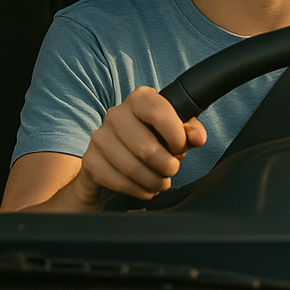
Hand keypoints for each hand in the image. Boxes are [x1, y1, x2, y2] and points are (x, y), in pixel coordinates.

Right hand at [63, 86, 207, 209]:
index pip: (158, 112)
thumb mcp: (173, 132)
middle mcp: (116, 114)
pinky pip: (119, 182)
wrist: (114, 158)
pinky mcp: (91, 160)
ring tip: (159, 181)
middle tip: (170, 170)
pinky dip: (138, 190)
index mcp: (140, 99)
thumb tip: (198, 137)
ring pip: (132, 169)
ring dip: (153, 181)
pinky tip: (144, 187)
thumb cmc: (150, 140)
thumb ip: (189, 131)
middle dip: (166, 167)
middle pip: (146, 148)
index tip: (179, 148)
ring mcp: (100, 137)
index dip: (175, 136)